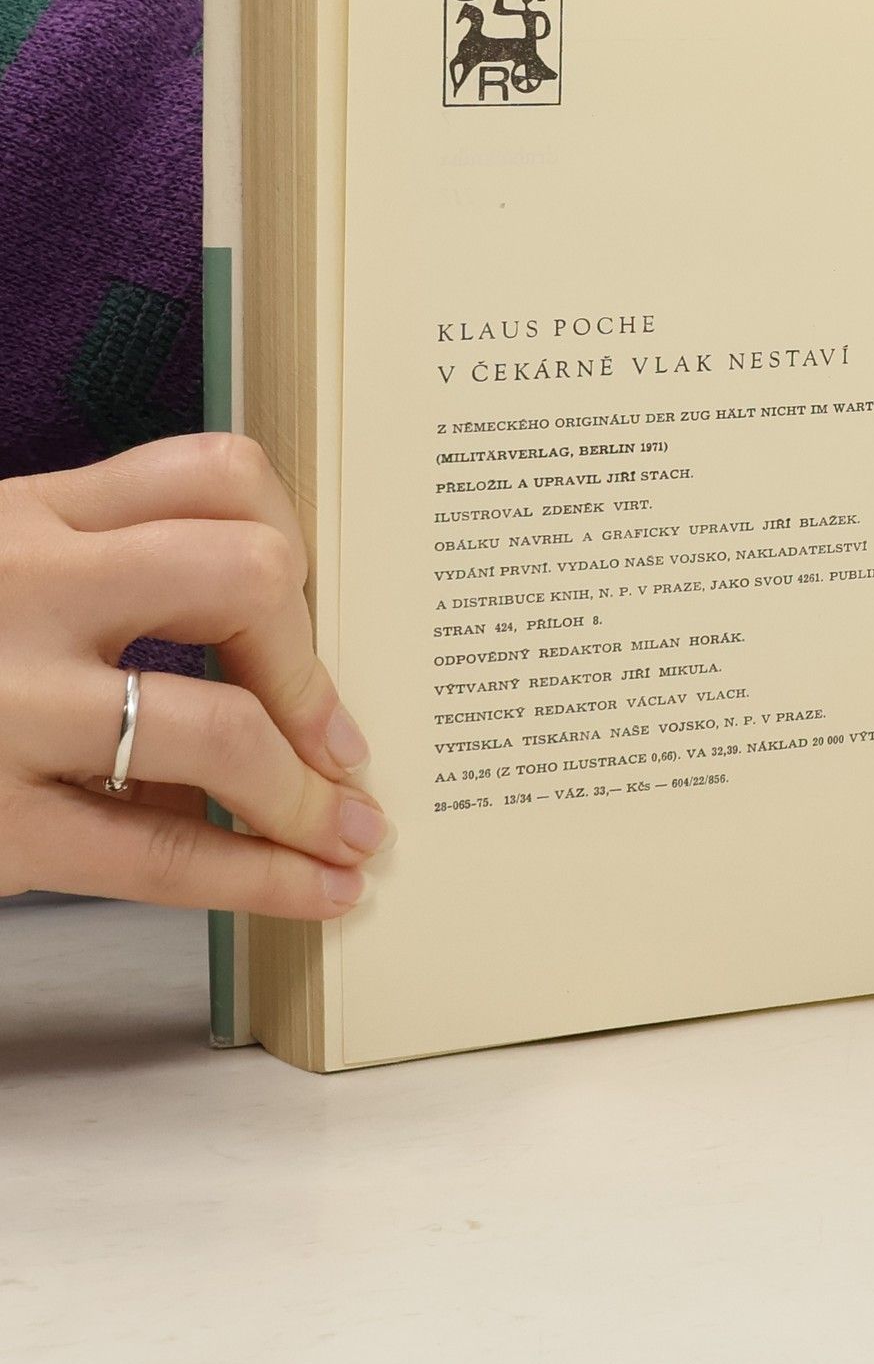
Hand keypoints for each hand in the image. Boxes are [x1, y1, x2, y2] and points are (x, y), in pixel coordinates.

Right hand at [0, 434, 386, 914]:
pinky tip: (316, 890)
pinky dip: (262, 878)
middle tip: (335, 734)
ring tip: (349, 832)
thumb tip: (281, 664)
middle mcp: (21, 589)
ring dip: (307, 794)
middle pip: (247, 574)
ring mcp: (3, 708)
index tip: (309, 614)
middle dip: (313, 664)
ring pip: (221, 727)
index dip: (295, 540)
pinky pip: (160, 854)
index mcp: (27, 516)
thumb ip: (101, 579)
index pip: (218, 473)